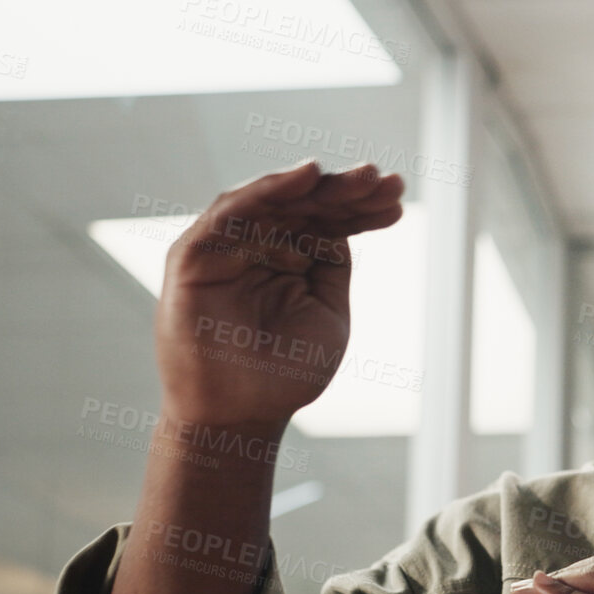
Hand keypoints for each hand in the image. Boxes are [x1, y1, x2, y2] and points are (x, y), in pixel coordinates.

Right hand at [155, 160, 405, 429]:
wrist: (241, 416)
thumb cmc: (284, 372)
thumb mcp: (327, 311)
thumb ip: (331, 264)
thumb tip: (346, 221)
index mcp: (287, 260)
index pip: (326, 223)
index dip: (362, 209)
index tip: (398, 199)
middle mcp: (255, 247)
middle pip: (303, 205)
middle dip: (348, 190)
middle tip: (386, 180)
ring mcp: (225, 248)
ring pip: (273, 200)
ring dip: (318, 184)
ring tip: (362, 177)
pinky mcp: (195, 254)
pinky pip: (232, 212)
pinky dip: (268, 190)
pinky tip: (307, 177)